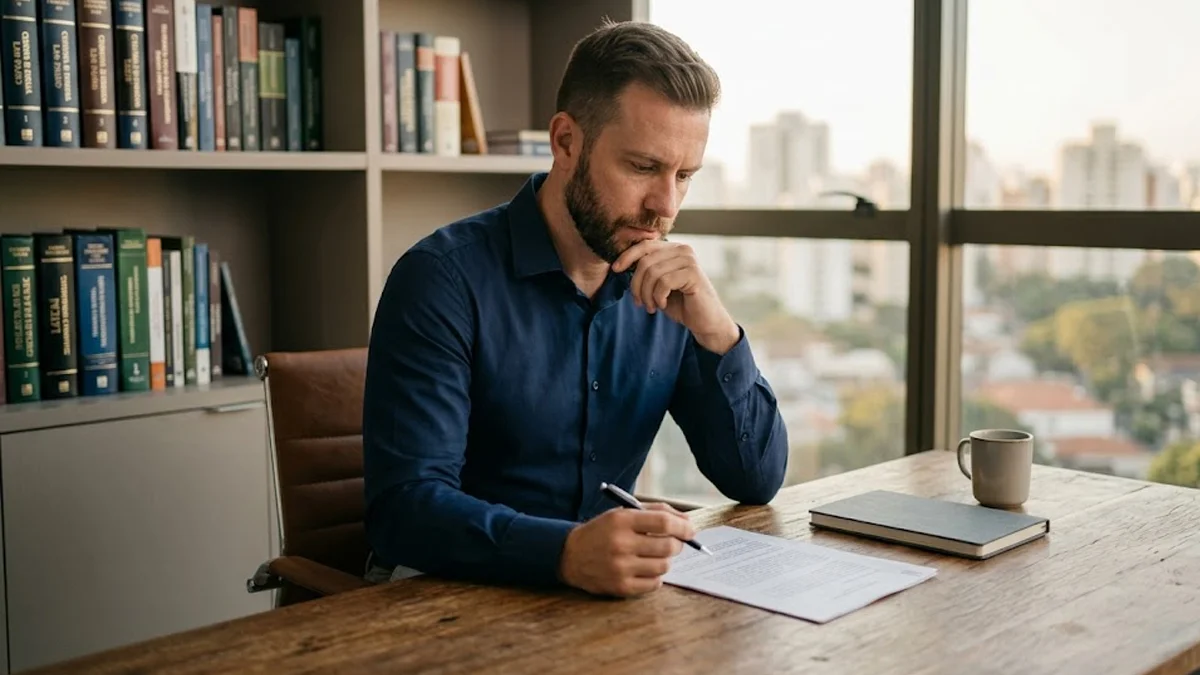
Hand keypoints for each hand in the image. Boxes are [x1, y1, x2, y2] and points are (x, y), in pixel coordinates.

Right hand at [558, 503, 694, 597]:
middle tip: (673, 543)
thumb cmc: (602, 531)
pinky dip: (655, 576)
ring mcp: (620, 568)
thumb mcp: (622, 513)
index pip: (664, 522)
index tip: (690, 530)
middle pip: (668, 546)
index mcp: (622, 520)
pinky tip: (645, 569)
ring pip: (664, 566)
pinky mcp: (620, 587)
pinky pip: (654, 584)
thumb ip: (654, 512)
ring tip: (654, 556)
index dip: (683, 526)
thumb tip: (686, 521)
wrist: (570, 555)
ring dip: (665, 560)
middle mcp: (621, 544)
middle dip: (677, 544)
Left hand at [612, 240, 739, 353]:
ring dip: (647, 294)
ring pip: (652, 273)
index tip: (615, 269)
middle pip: (645, 261)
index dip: (627, 256)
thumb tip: (620, 263)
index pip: (645, 245)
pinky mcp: (693, 274)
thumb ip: (646, 271)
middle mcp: (683, 250)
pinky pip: (663, 282)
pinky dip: (658, 297)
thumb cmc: (681, 303)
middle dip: (636, 285)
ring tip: (651, 306)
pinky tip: (663, 304)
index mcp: (674, 249)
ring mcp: (689, 260)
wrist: (705, 321)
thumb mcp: (658, 284)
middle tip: (639, 303)